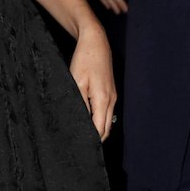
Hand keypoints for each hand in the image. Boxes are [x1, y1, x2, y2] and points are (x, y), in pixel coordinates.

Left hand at [70, 23, 115, 140]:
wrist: (96, 43)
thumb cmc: (84, 60)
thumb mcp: (76, 82)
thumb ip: (79, 103)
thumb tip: (79, 122)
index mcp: (103, 100)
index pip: (100, 129)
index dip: (91, 141)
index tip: (80, 147)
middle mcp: (111, 101)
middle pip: (106, 128)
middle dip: (96, 139)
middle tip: (80, 147)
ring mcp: (113, 96)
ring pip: (107, 120)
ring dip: (98, 129)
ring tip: (83, 137)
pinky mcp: (111, 92)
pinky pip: (106, 112)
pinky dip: (99, 120)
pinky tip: (88, 121)